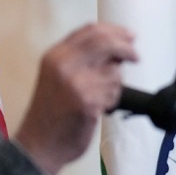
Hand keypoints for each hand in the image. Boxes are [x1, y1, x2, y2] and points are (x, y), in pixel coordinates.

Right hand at [12, 23, 136, 174]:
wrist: (39, 144)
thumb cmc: (52, 112)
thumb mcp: (58, 75)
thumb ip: (81, 57)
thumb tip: (118, 44)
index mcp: (55, 55)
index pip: (90, 30)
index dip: (115, 31)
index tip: (130, 36)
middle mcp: (63, 64)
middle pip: (106, 43)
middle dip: (126, 48)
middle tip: (136, 57)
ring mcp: (75, 82)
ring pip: (114, 71)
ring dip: (115, 84)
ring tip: (99, 97)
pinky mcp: (87, 101)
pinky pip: (114, 92)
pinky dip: (112, 100)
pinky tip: (99, 108)